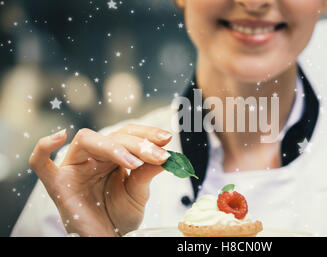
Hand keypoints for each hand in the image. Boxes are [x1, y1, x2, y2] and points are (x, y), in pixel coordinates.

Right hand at [28, 124, 171, 236]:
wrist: (107, 237)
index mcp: (111, 155)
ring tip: (134, 162)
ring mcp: (73, 168)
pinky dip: (44, 148)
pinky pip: (41, 164)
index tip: (166, 139)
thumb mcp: (138, 192)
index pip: (127, 133)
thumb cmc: (119, 215)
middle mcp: (92, 157)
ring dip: (113, 147)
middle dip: (138, 144)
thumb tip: (165, 155)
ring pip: (87, 140)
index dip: (146, 133)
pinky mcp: (57, 185)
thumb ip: (147, 173)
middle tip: (159, 156)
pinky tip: (59, 137)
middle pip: (112, 135)